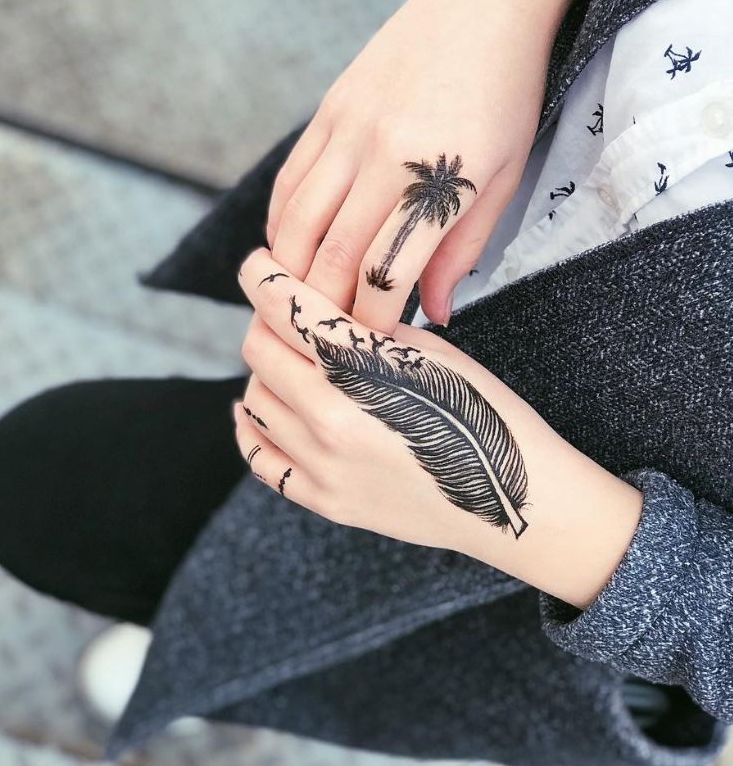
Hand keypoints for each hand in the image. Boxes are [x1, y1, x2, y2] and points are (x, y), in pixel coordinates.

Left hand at [235, 248, 642, 609]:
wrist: (513, 499)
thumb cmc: (485, 413)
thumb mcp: (432, 352)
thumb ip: (369, 329)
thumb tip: (323, 308)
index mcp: (362, 367)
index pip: (283, 305)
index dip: (262, 275)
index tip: (259, 264)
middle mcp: (331, 417)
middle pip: (259, 349)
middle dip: (266, 321)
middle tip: (286, 314)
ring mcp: (324, 465)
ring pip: (255, 399)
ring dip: (266, 372)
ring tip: (293, 361)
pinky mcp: (326, 500)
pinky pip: (261, 458)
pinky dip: (252, 427)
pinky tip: (262, 408)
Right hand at [266, 0, 612, 330]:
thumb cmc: (508, 93)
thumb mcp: (504, 177)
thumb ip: (462, 249)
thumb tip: (435, 314)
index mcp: (439, 178)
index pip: (385, 274)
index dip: (372, 324)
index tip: (373, 350)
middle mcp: (383, 154)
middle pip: (332, 257)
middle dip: (326, 310)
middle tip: (328, 341)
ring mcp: (347, 130)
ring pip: (296, 224)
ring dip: (292, 275)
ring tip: (303, 305)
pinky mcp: (327, 111)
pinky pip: (290, 183)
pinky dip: (283, 226)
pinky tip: (291, 251)